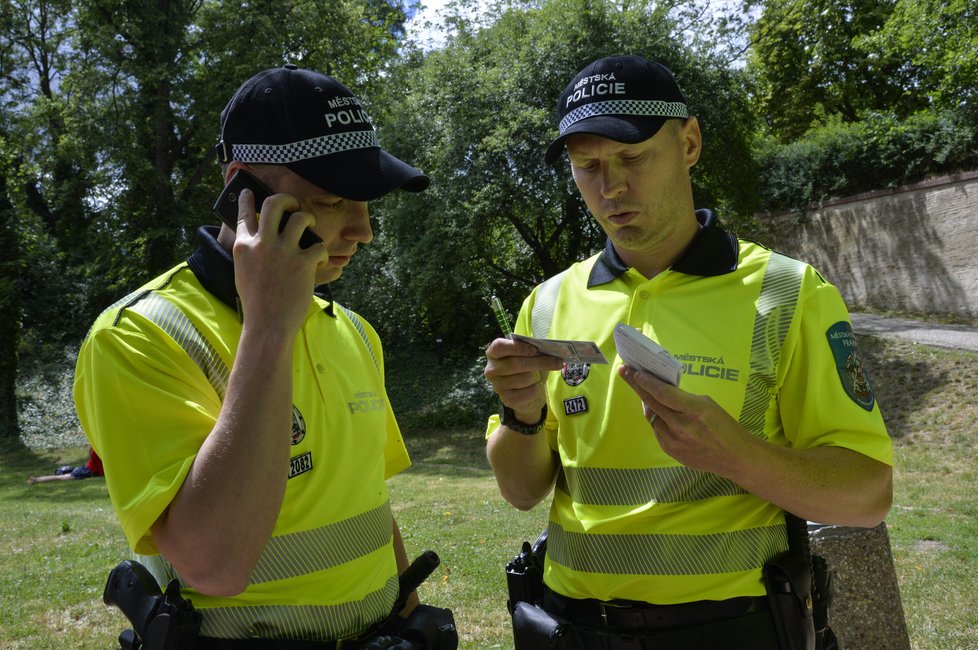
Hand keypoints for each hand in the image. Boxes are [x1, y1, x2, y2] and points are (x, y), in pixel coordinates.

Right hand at [231, 188, 327, 334]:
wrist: (268, 325)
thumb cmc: (257, 303)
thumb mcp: (244, 273)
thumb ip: (250, 252)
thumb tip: (259, 238)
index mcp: (244, 246)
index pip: (244, 214)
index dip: (247, 199)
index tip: (249, 191)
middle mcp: (262, 244)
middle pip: (274, 203)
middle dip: (286, 199)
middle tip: (293, 205)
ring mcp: (283, 252)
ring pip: (300, 217)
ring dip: (308, 219)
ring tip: (310, 226)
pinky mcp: (303, 263)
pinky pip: (317, 245)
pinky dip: (320, 252)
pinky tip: (318, 260)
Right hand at [484, 337, 563, 422]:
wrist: (527, 394)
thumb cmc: (528, 369)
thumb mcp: (530, 356)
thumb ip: (535, 351)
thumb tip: (550, 349)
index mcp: (494, 353)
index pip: (499, 347)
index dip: (517, 347)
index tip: (534, 350)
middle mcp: (491, 369)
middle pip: (515, 363)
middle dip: (539, 362)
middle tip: (557, 362)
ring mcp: (497, 386)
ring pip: (525, 378)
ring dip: (538, 377)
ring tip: (539, 376)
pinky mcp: (507, 400)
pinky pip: (529, 392)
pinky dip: (538, 389)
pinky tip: (536, 387)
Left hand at [617, 365, 754, 475]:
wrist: (734, 457)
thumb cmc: (724, 426)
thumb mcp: (707, 404)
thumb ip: (683, 399)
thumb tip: (661, 391)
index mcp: (694, 411)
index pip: (663, 394)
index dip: (646, 382)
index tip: (634, 371)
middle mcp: (681, 427)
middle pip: (651, 403)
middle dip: (636, 386)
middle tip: (624, 372)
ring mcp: (674, 441)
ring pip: (652, 417)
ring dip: (648, 404)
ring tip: (645, 392)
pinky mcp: (670, 452)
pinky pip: (658, 431)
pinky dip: (657, 420)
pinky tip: (661, 414)